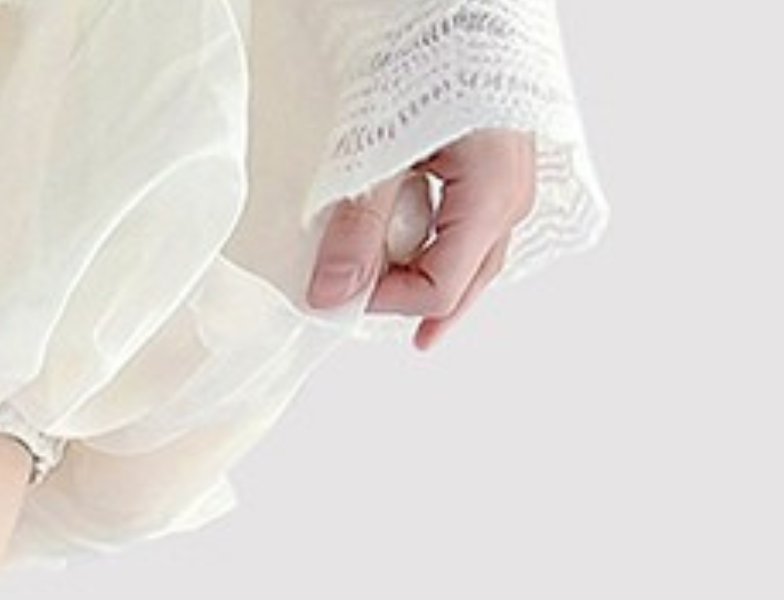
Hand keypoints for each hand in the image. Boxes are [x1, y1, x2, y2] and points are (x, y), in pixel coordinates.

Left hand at [305, 128, 537, 348]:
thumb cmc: (431, 52)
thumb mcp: (380, 145)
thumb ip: (357, 224)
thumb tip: (331, 293)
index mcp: (491, 196)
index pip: (438, 290)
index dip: (384, 299)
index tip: (337, 283)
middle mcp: (514, 195)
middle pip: (462, 284)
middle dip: (407, 299)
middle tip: (355, 299)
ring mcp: (515, 177)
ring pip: (470, 258)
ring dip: (420, 271)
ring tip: (377, 272)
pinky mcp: (503, 159)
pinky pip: (471, 223)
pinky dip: (434, 239)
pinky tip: (405, 232)